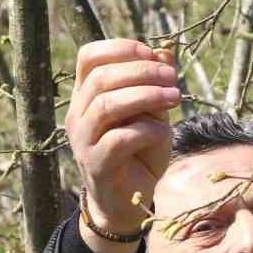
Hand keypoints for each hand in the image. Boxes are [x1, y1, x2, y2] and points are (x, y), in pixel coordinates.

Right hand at [65, 39, 179, 250]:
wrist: (126, 203)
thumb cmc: (139, 153)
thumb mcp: (152, 113)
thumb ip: (155, 84)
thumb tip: (165, 51)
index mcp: (86, 96)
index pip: (89, 57)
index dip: (121, 48)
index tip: (152, 55)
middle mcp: (78, 115)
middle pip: (100, 78)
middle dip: (142, 71)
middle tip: (172, 78)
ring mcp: (83, 141)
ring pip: (106, 105)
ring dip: (145, 96)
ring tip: (174, 97)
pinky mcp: (97, 165)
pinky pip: (119, 139)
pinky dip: (147, 130)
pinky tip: (164, 133)